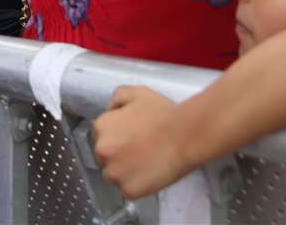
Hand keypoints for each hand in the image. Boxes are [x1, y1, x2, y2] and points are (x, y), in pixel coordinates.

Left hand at [91, 85, 196, 199]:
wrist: (184, 135)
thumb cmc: (163, 114)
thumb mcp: (137, 93)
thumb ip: (117, 97)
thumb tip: (111, 109)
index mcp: (101, 127)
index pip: (100, 137)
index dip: (117, 138)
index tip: (131, 139)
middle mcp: (102, 151)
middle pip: (104, 158)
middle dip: (119, 155)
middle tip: (140, 150)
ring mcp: (114, 173)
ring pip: (113, 176)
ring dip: (125, 172)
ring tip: (146, 162)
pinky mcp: (128, 190)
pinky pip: (127, 191)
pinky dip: (138, 186)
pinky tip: (150, 173)